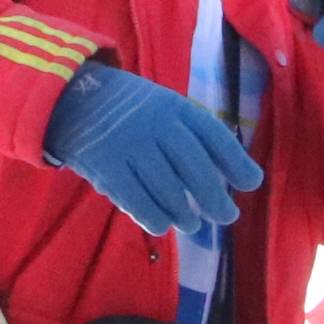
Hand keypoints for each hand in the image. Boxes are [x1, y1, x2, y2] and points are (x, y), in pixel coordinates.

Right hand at [44, 60, 262, 233]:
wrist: (72, 99)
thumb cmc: (132, 112)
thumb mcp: (166, 109)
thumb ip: (197, 137)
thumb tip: (241, 178)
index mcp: (175, 108)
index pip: (214, 136)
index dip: (236, 162)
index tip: (251, 184)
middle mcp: (155, 125)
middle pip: (195, 168)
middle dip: (215, 198)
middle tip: (226, 217)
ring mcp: (130, 146)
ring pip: (169, 191)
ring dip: (185, 215)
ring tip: (191, 223)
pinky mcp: (107, 168)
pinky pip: (138, 203)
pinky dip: (155, 218)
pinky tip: (162, 224)